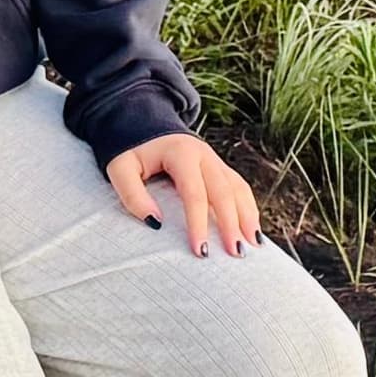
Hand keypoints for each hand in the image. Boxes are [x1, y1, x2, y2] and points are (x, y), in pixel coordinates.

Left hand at [105, 132, 262, 256]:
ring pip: (238, 189)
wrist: (143, 123)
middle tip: (235, 253)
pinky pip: (239, 188)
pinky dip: (249, 208)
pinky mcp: (219, 167)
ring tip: (255, 245)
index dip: (198, 223)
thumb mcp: (120, 168)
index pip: (195, 193)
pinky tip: (253, 230)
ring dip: (248, 217)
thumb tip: (155, 223)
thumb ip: (132, 195)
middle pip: (224, 192)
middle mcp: (204, 155)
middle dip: (232, 224)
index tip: (200, 251)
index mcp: (181, 153)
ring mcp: (215, 160)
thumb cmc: (131, 150)